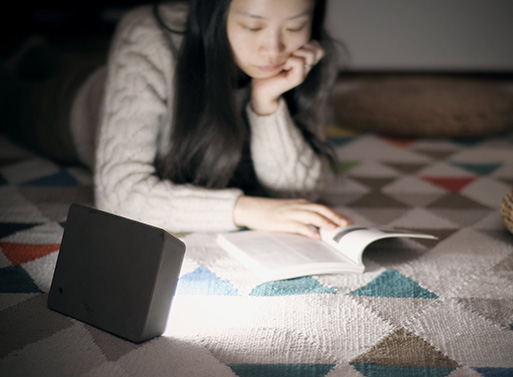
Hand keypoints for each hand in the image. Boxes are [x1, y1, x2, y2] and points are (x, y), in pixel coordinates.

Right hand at [233, 196, 351, 239]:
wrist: (251, 208)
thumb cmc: (271, 212)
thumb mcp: (290, 210)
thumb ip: (303, 215)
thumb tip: (319, 227)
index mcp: (302, 203)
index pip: (323, 208)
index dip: (336, 214)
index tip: (348, 222)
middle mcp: (298, 206)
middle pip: (321, 210)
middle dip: (336, 218)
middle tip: (347, 225)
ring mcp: (290, 213)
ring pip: (312, 216)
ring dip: (325, 222)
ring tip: (335, 230)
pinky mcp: (282, 222)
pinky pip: (298, 225)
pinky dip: (308, 230)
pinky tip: (316, 236)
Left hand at [251, 40, 324, 114]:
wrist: (263, 89)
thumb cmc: (268, 70)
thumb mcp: (279, 54)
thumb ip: (288, 47)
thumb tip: (294, 36)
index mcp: (304, 60)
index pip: (318, 46)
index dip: (309, 43)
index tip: (295, 48)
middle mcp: (306, 67)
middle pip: (319, 50)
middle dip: (306, 46)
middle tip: (293, 53)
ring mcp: (303, 73)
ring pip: (311, 55)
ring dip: (299, 52)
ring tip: (288, 59)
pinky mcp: (298, 79)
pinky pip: (299, 62)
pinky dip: (290, 60)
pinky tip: (284, 66)